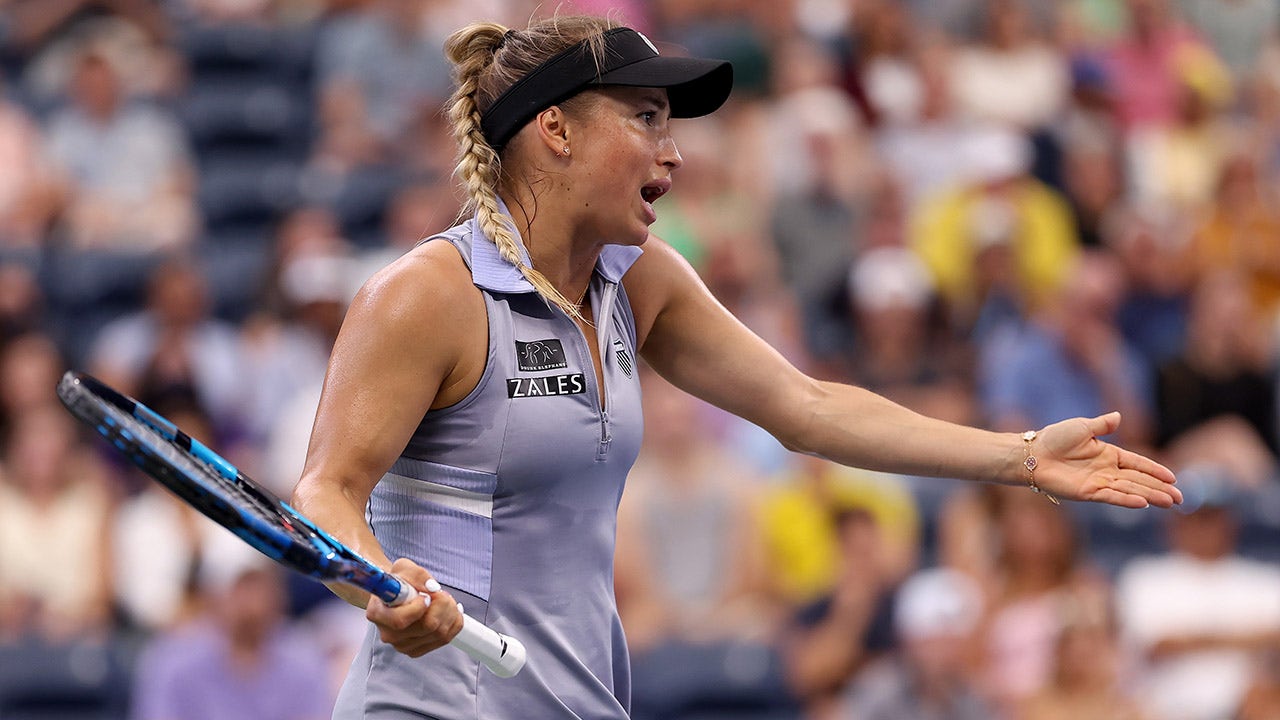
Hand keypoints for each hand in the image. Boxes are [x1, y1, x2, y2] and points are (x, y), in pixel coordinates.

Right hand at [366, 558, 463, 657]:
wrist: (396, 593)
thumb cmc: (399, 580)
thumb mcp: (404, 567)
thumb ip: (417, 575)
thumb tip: (432, 588)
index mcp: (378, 614)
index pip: (400, 620)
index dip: (419, 607)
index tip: (426, 595)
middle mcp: (388, 634)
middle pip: (427, 627)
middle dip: (442, 605)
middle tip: (441, 593)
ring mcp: (403, 646)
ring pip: (440, 633)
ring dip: (450, 612)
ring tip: (445, 599)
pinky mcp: (417, 650)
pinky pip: (445, 638)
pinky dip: (454, 622)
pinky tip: (450, 611)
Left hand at [1034, 412, 1181, 508]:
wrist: (1033, 453)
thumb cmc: (1055, 438)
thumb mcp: (1082, 427)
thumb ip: (1103, 425)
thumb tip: (1119, 416)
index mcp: (1109, 454)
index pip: (1138, 463)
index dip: (1156, 470)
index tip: (1174, 478)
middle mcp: (1107, 470)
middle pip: (1139, 480)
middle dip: (1160, 489)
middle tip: (1180, 498)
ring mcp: (1099, 482)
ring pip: (1130, 490)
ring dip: (1150, 496)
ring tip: (1170, 502)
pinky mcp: (1088, 492)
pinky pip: (1112, 496)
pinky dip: (1127, 499)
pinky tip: (1143, 503)